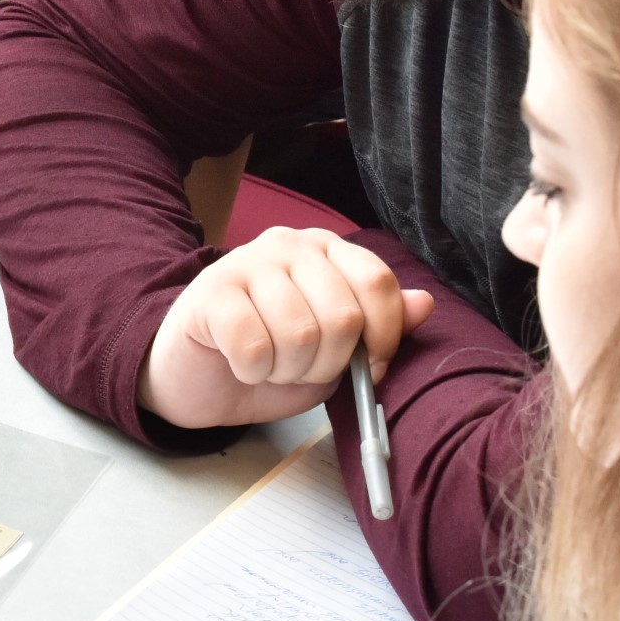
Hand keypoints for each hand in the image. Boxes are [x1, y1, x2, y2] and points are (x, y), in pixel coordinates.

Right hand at [139, 227, 433, 430]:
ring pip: (300, 335)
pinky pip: (254, 346)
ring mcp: (247, 262)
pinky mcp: (211, 292)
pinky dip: (254, 372)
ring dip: (288, 371)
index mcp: (327, 250)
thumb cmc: (270, 358)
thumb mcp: (335, 350)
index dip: (384, 336)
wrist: (195, 375)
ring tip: (271, 366)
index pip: (377, 281)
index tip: (370, 367)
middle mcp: (289, 245)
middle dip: (328, 364)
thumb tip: (424, 305)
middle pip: (343, 316)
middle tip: (301, 368)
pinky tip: (243, 365)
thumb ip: (379, 328)